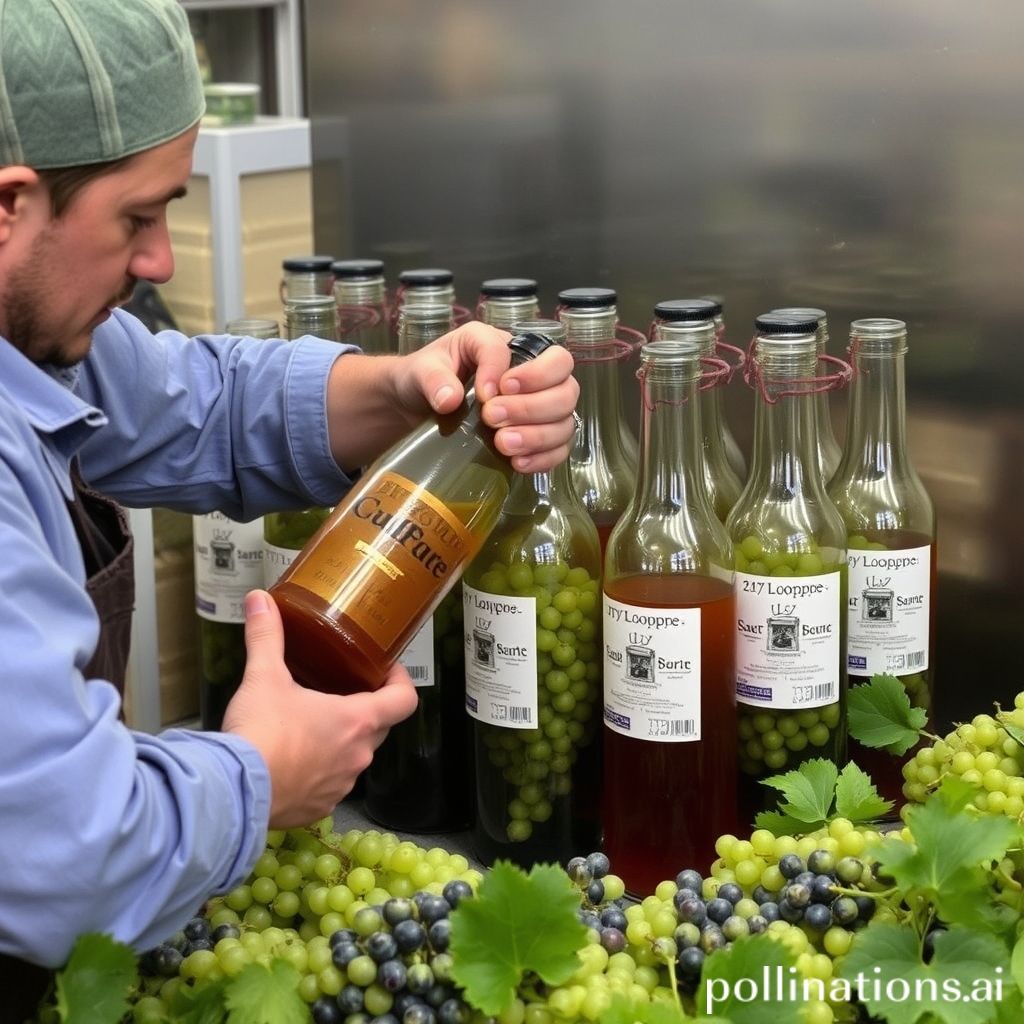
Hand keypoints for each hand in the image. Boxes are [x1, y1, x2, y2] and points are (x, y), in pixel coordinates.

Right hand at [223, 591, 418, 827]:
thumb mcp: (263, 677)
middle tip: (342, 691)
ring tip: (311, 726)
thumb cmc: (260, 732)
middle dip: (366, 709)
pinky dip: (319, 773)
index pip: (404, 701)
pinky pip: (330, 785)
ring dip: (340, 743)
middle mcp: (358, 755)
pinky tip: (293, 762)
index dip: (400, 682)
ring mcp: (342, 786)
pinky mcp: (320, 808)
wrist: (233, 793)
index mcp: (356, 720)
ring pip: (353, 758)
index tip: (386, 670)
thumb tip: (260, 599)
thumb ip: (265, 635)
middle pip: (379, 728)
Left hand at [393, 321, 579, 472]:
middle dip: (531, 405)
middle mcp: (530, 371)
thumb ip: (434, 378)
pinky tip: (519, 463)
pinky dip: (544, 457)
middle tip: (493, 418)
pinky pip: (560, 446)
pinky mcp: (538, 434)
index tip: (486, 395)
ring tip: (503, 444)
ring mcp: (539, 404)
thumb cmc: (424, 378)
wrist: (414, 408)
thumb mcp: (421, 369)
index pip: (528, 351)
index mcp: (501, 344)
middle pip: (564, 383)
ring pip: (566, 417)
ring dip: (539, 434)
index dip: (518, 374)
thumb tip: (449, 399)